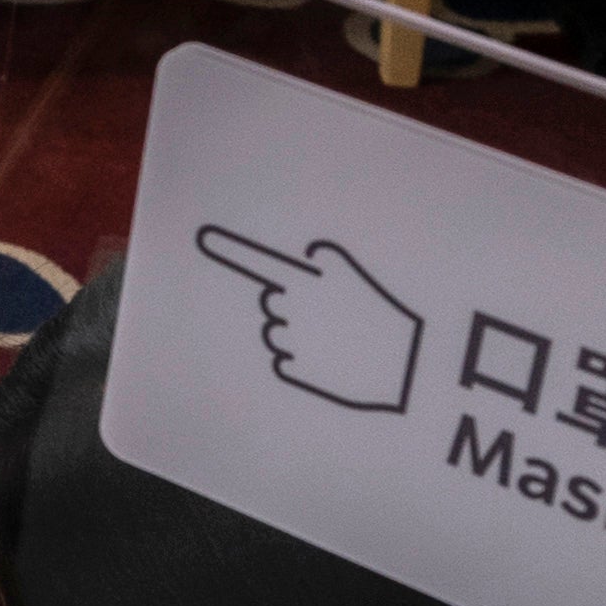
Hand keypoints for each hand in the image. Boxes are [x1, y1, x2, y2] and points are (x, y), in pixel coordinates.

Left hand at [191, 223, 422, 411]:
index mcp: (305, 280)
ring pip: (276, 332)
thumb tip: (309, 254)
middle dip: (295, 306)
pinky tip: (329, 360)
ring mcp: (289, 338)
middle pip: (273, 301)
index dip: (230, 248)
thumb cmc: (381, 318)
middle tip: (331, 316)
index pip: (260, 260)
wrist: (402, 368)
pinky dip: (303, 360)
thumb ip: (328, 261)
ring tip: (334, 339)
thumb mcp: (358, 278)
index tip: (203, 237)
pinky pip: (284, 359)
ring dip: (299, 334)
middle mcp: (290, 307)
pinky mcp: (291, 367)